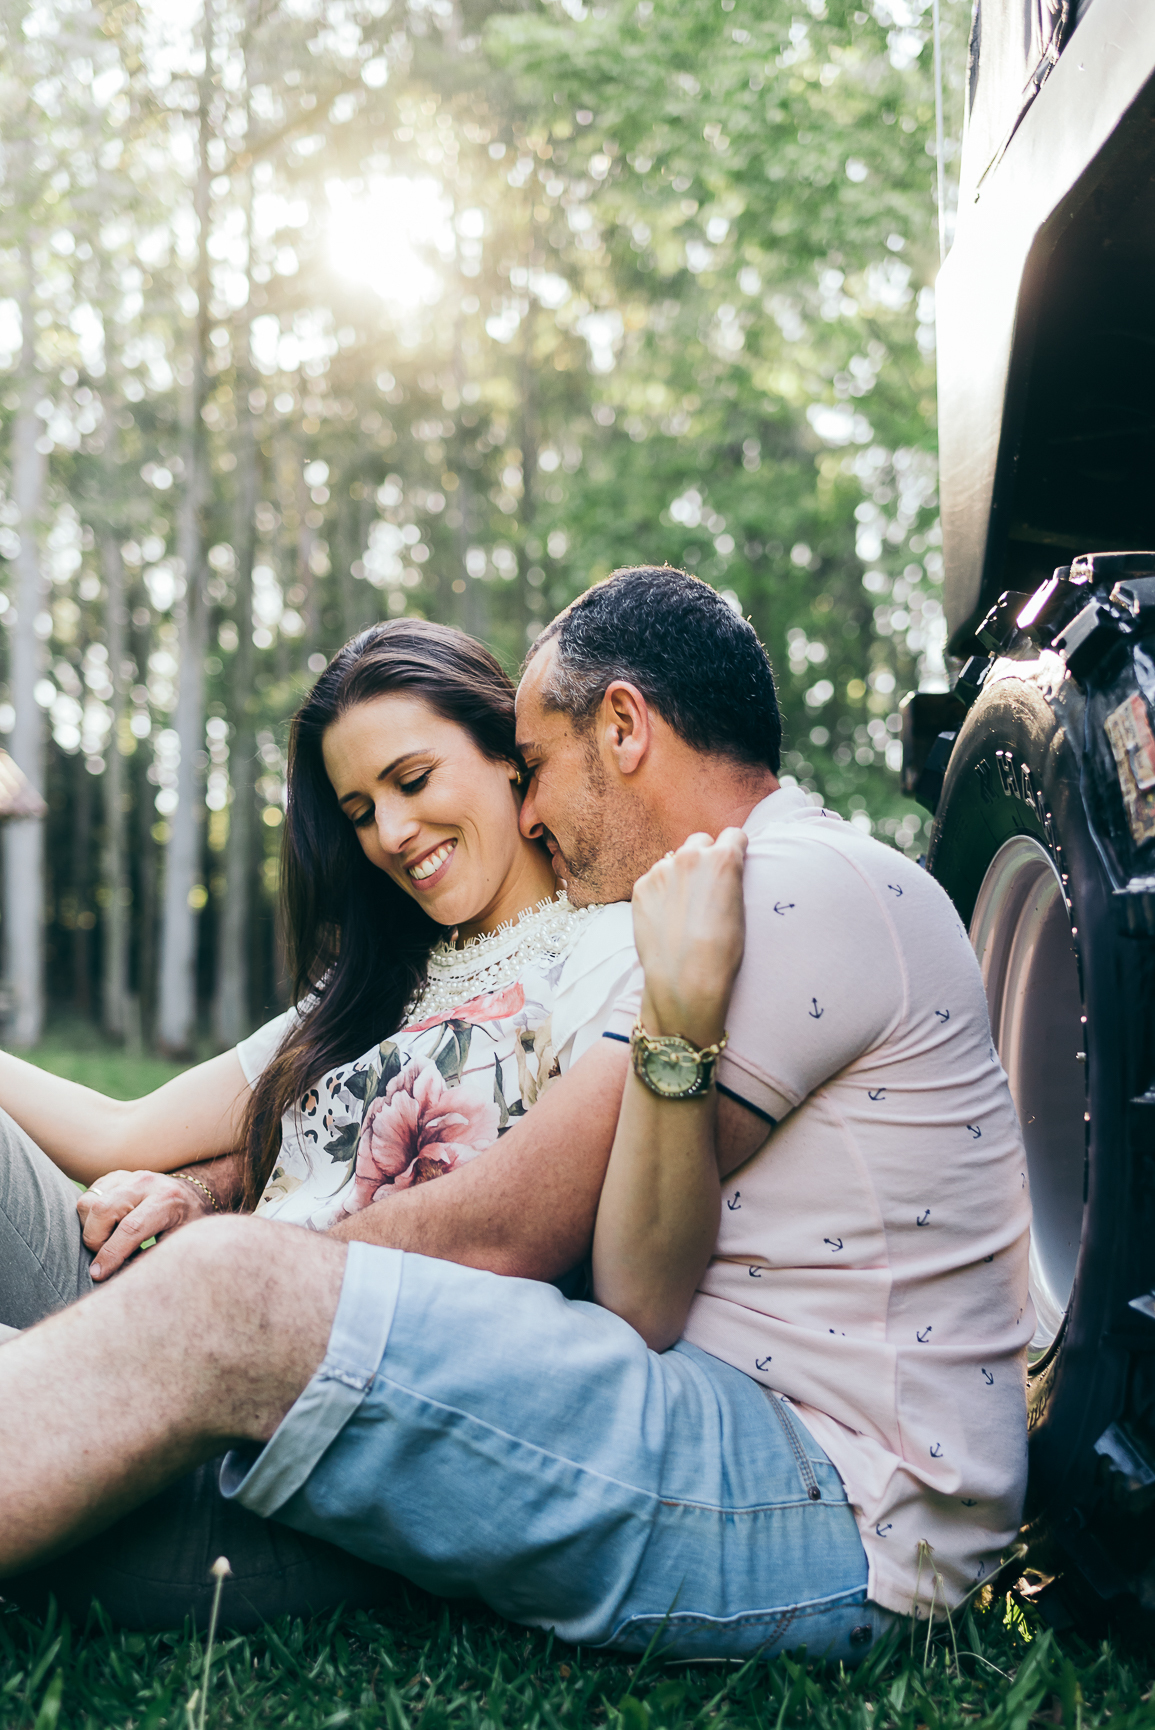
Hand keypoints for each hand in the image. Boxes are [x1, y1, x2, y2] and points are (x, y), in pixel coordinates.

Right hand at [76, 1169, 216, 1280]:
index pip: (131, 1228)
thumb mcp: (178, 1243)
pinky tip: (106, 1228)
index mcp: (167, 1199)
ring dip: (89, 1228)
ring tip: (107, 1241)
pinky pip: (88, 1197)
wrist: (191, 1194)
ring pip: (89, 1202)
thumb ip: (152, 1258)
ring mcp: (128, 1176)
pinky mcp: (114, 1176)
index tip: (98, 1274)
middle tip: (104, 1257)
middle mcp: (146, 1182)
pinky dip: (89, 1217)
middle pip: (103, 1210)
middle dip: (95, 1240)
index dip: (111, 1255)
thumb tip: (120, 1278)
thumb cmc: (185, 1225)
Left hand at [632, 828, 747, 1047]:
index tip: (733, 861)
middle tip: (706, 885)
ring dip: (680, 874)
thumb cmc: (723, 952)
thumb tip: (723, 871)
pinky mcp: (641, 887)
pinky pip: (654, 880)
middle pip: (700, 840)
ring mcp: (661, 870)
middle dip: (704, 856)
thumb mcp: (740, 909)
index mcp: (723, 858)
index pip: (733, 834)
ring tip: (683, 908)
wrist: (685, 980)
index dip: (734, 849)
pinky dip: (660, 892)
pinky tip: (666, 917)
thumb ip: (730, 879)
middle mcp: (690, 856)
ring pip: (674, 860)